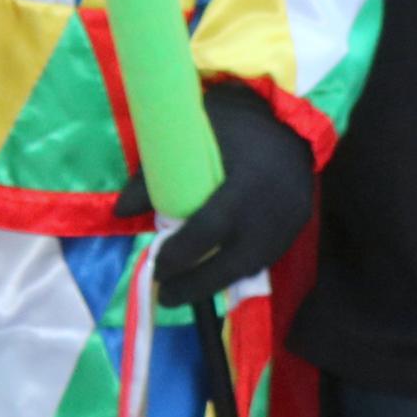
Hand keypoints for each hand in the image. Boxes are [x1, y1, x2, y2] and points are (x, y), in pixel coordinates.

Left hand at [155, 87, 317, 307]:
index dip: (180, 254)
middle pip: (231, 263)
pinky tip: (215, 273)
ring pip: (249, 268)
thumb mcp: (193, 137)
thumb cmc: (236, 124)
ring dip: (215, 283)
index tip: (156, 268)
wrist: (292, 120)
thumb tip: (121, 211)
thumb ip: (157, 173)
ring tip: (183, 291)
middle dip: (195, 285)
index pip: (208, 230)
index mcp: (244, 184)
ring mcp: (287, 224)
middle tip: (165, 295)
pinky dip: (237, 269)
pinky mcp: (295, 229)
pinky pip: (264, 259)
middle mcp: (269, 211)